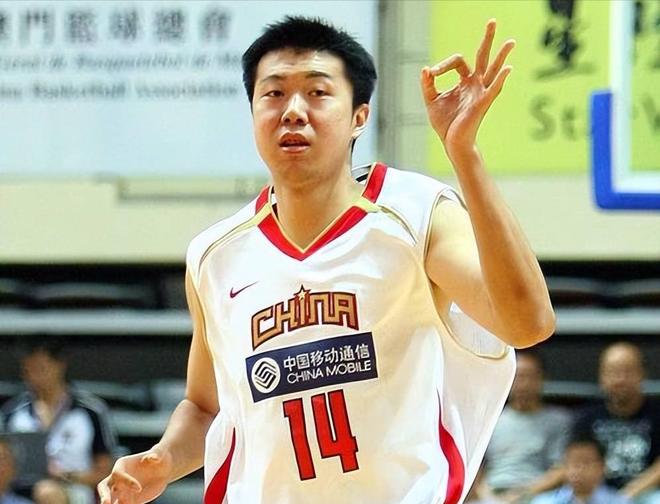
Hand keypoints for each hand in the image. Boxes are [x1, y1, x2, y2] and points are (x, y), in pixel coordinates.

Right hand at [98, 446, 172, 503]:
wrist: (163, 468)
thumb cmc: (160, 456)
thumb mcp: (160, 453)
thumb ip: (156, 454)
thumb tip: (153, 457)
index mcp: (122, 464)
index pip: (117, 474)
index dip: (126, 482)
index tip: (139, 488)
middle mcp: (118, 479)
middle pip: (104, 487)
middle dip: (104, 495)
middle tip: (106, 503)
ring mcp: (122, 491)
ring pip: (111, 500)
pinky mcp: (130, 500)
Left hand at [420, 19, 514, 159]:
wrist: (452, 143)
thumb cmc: (445, 124)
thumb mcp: (431, 101)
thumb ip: (428, 85)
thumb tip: (425, 69)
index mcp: (464, 81)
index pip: (458, 61)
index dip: (443, 64)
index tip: (431, 74)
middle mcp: (475, 84)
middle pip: (483, 56)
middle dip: (487, 39)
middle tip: (492, 21)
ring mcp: (481, 92)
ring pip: (493, 69)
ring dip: (502, 55)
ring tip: (510, 42)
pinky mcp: (482, 103)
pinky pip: (493, 89)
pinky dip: (500, 79)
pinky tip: (508, 69)